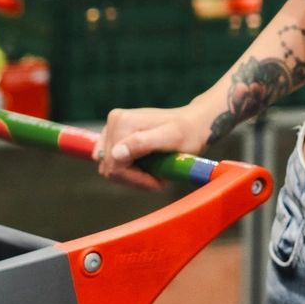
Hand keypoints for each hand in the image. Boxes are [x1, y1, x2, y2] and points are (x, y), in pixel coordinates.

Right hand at [93, 103, 211, 190]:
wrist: (194, 124)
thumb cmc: (188, 133)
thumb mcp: (171, 139)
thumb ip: (142, 143)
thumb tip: (116, 154)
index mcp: (122, 123)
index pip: (114, 165)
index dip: (136, 179)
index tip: (157, 182)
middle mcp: (114, 121)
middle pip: (109, 166)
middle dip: (134, 178)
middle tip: (158, 178)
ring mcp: (112, 127)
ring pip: (109, 166)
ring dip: (131, 174)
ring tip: (154, 171)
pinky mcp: (115, 133)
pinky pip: (112, 161)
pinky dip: (128, 169)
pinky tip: (146, 166)